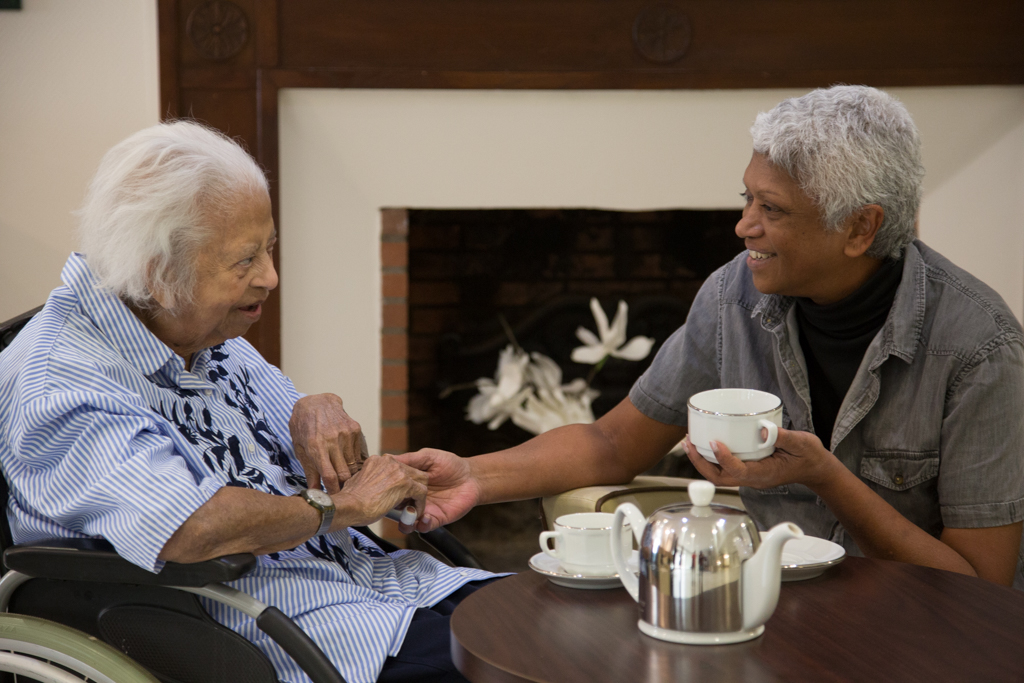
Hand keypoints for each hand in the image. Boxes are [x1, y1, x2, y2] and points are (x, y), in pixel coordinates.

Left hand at [289, 394, 367, 493]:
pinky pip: (358, 453)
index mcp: (316, 447)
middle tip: (340, 490)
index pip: (329, 476)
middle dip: (343, 485)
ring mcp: (345, 434)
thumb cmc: (304, 427)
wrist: (316, 402)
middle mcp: (332, 440)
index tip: (334, 498)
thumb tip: (314, 492)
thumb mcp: (301, 449)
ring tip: (344, 477)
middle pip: (345, 474)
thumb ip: (310, 471)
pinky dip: (353, 461)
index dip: (333, 491)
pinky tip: (346, 461)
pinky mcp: (355, 429)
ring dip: (350, 474)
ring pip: (354, 465)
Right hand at [333, 454, 427, 528]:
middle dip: (412, 488)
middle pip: (412, 472)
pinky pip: (421, 492)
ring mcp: (398, 471)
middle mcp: (389, 461)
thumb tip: (372, 487)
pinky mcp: (405, 483)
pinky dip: (420, 504)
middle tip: (404, 504)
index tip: (396, 497)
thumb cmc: (349, 501)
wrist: (347, 507)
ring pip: (420, 480)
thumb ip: (369, 480)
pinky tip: (413, 513)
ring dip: (416, 496)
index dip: (401, 483)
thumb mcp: (357, 482)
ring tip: (409, 508)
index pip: (399, 468)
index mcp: (378, 460)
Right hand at [392, 448, 479, 531]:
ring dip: (405, 520)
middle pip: (395, 509)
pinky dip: (422, 524)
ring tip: (410, 513)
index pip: (390, 491)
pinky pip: (424, 527)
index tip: (381, 489)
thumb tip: (388, 458)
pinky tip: (425, 517)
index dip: (385, 491)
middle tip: (396, 502)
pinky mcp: (436, 519)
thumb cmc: (450, 465)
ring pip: (407, 522)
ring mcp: (423, 510)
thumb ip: (410, 459)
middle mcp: (412, 499)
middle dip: (392, 508)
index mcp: (408, 484)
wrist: (471, 477)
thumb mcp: (428, 457)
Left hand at [684, 427, 840, 490]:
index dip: (723, 458)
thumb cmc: (809, 457)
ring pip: (719, 476)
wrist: (815, 469)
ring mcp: (749, 476)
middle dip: (700, 463)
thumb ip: (784, 437)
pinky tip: (705, 444)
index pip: (737, 471)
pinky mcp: (748, 470)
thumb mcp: (802, 443)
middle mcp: (753, 478)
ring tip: (689, 443)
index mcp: (765, 474)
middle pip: (719, 478)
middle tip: (689, 443)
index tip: (714, 442)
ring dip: (702, 461)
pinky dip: (711, 458)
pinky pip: (724, 469)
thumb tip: (765, 430)